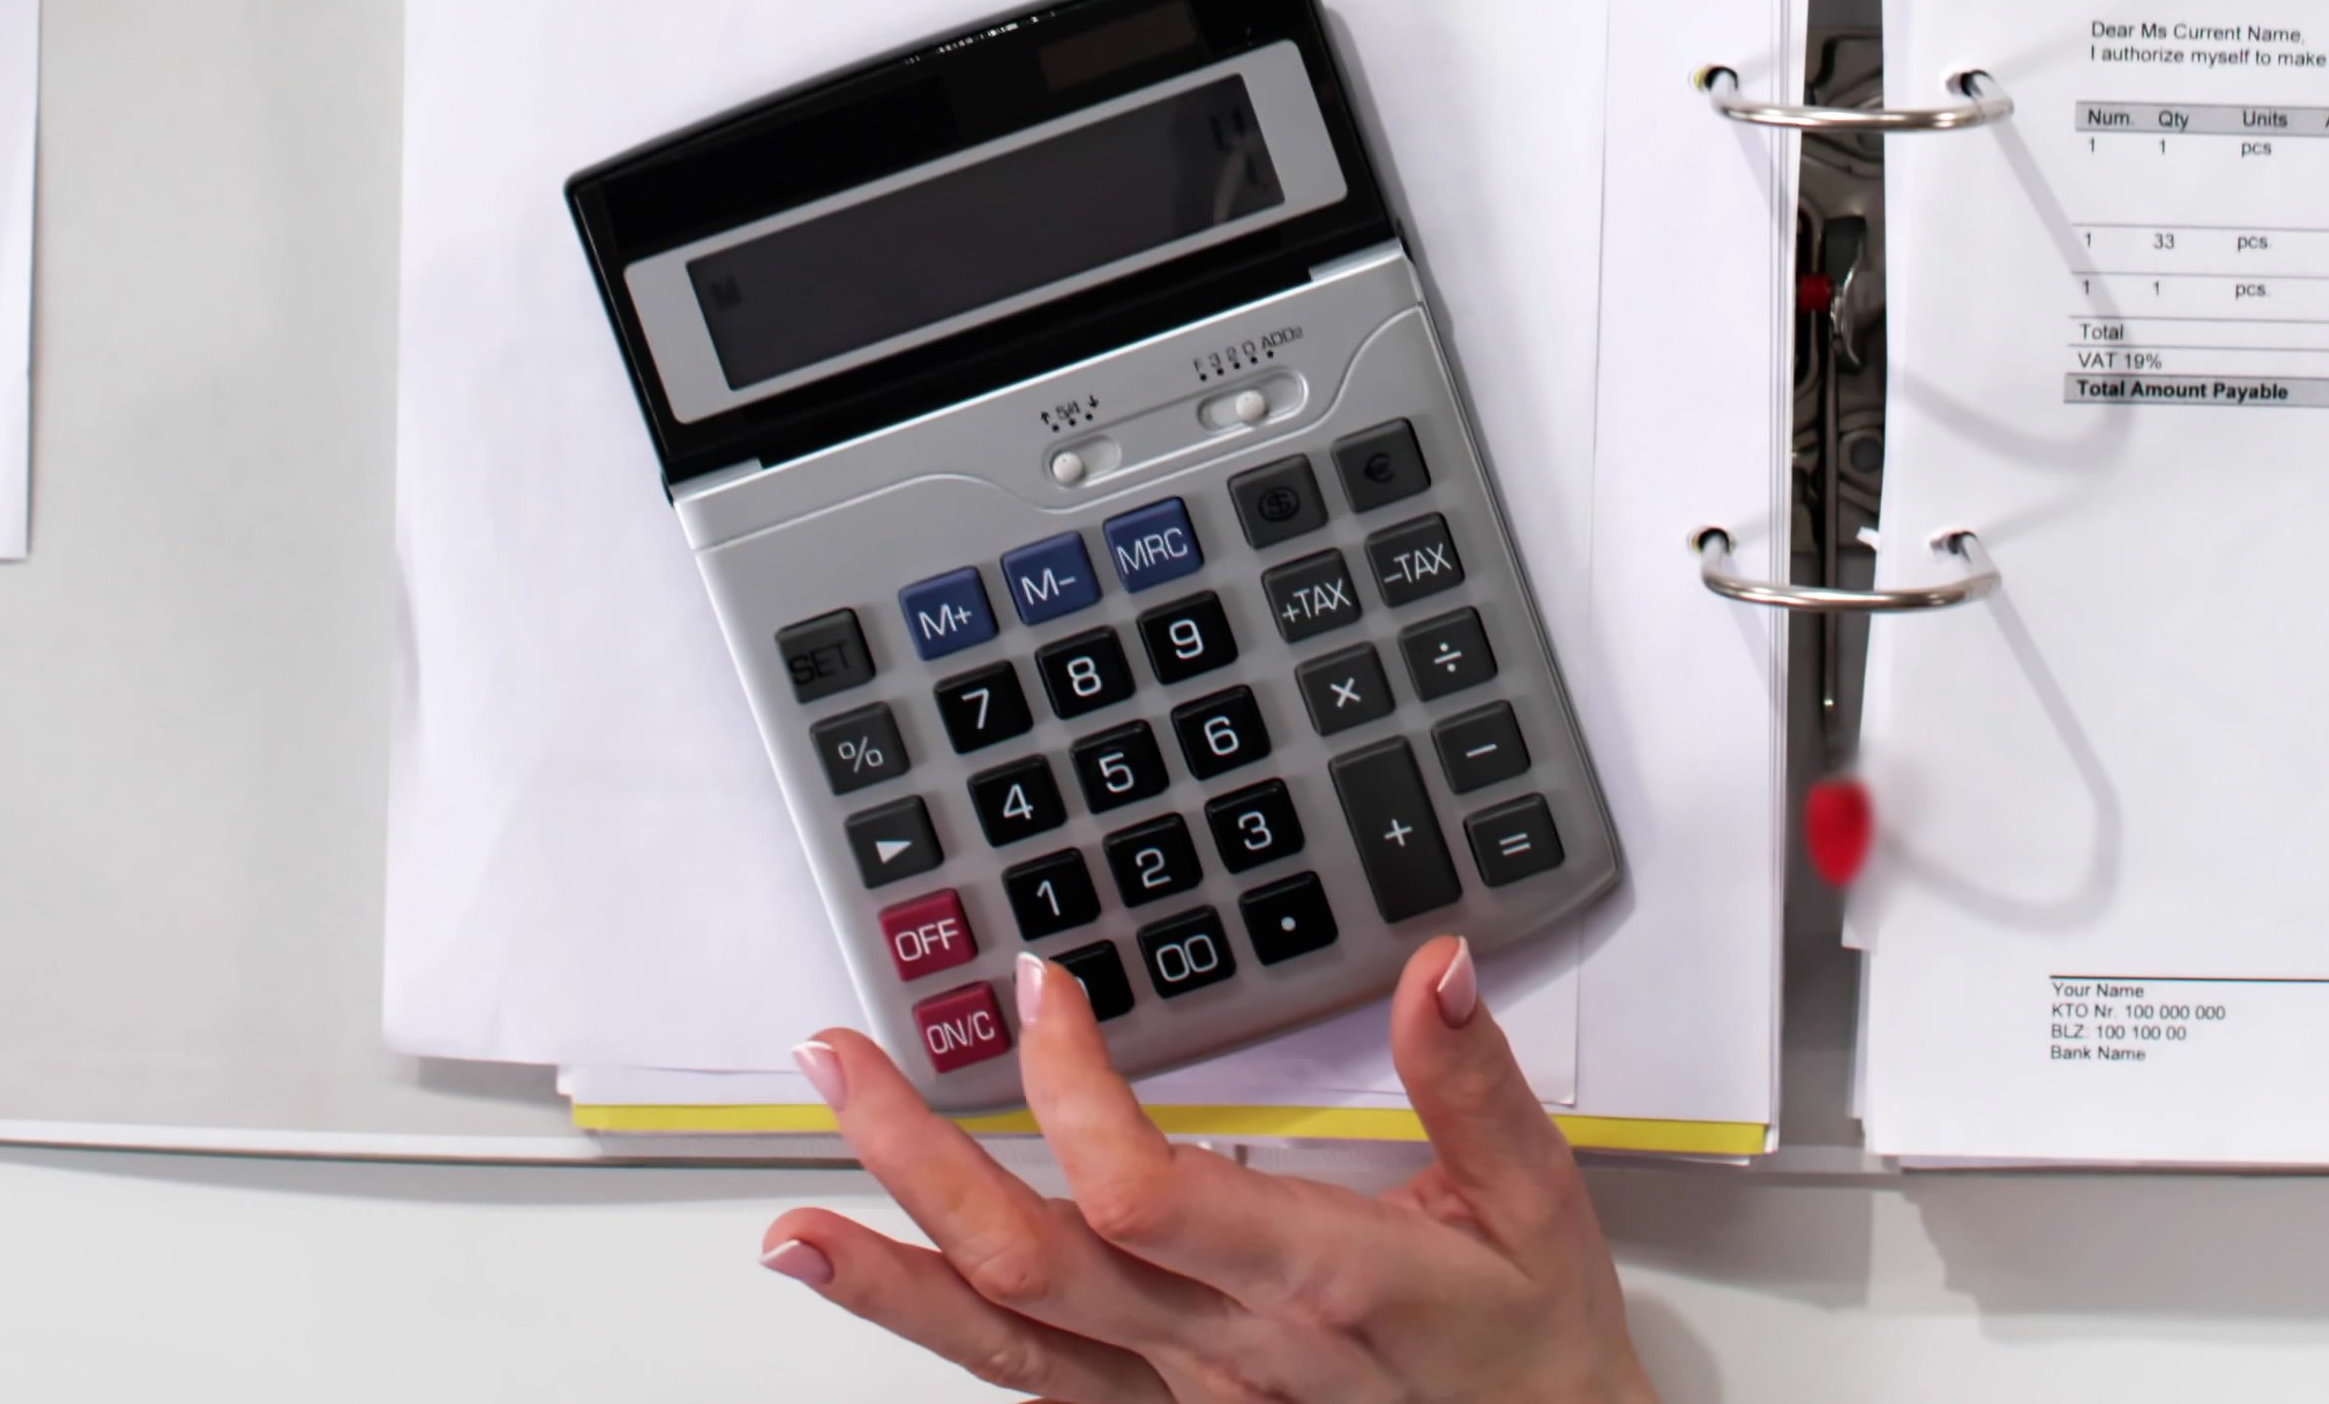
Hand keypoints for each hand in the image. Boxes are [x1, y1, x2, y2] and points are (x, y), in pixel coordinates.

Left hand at [766, 937, 1658, 1403]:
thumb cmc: (1529, 1354)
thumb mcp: (1536, 1206)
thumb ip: (1475, 1086)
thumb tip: (1435, 969)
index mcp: (1314, 1281)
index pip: (1145, 1192)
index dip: (1070, 1092)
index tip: (1037, 988)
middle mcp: (1225, 1353)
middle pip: (1031, 1263)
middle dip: (915, 1158)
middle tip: (839, 1062)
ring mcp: (1182, 1400)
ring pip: (1004, 1342)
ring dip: (888, 1275)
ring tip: (792, 1219)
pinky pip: (1029, 1383)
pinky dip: (933, 1332)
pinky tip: (871, 1286)